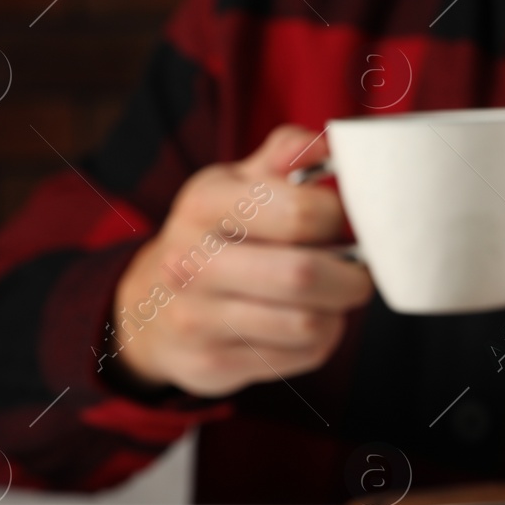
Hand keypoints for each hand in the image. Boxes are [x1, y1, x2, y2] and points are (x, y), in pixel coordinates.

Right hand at [108, 124, 373, 396]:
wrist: (147, 308)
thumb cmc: (216, 234)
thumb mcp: (237, 183)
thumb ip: (287, 153)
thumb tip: (334, 141)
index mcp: (203, 203)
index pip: (301, 213)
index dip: (339, 218)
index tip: (340, 222)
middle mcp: (191, 262)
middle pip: (304, 275)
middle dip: (351, 276)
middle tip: (357, 270)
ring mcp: (197, 318)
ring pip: (309, 324)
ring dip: (337, 311)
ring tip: (330, 296)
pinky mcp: (212, 364)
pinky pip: (302, 356)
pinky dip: (321, 340)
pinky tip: (305, 322)